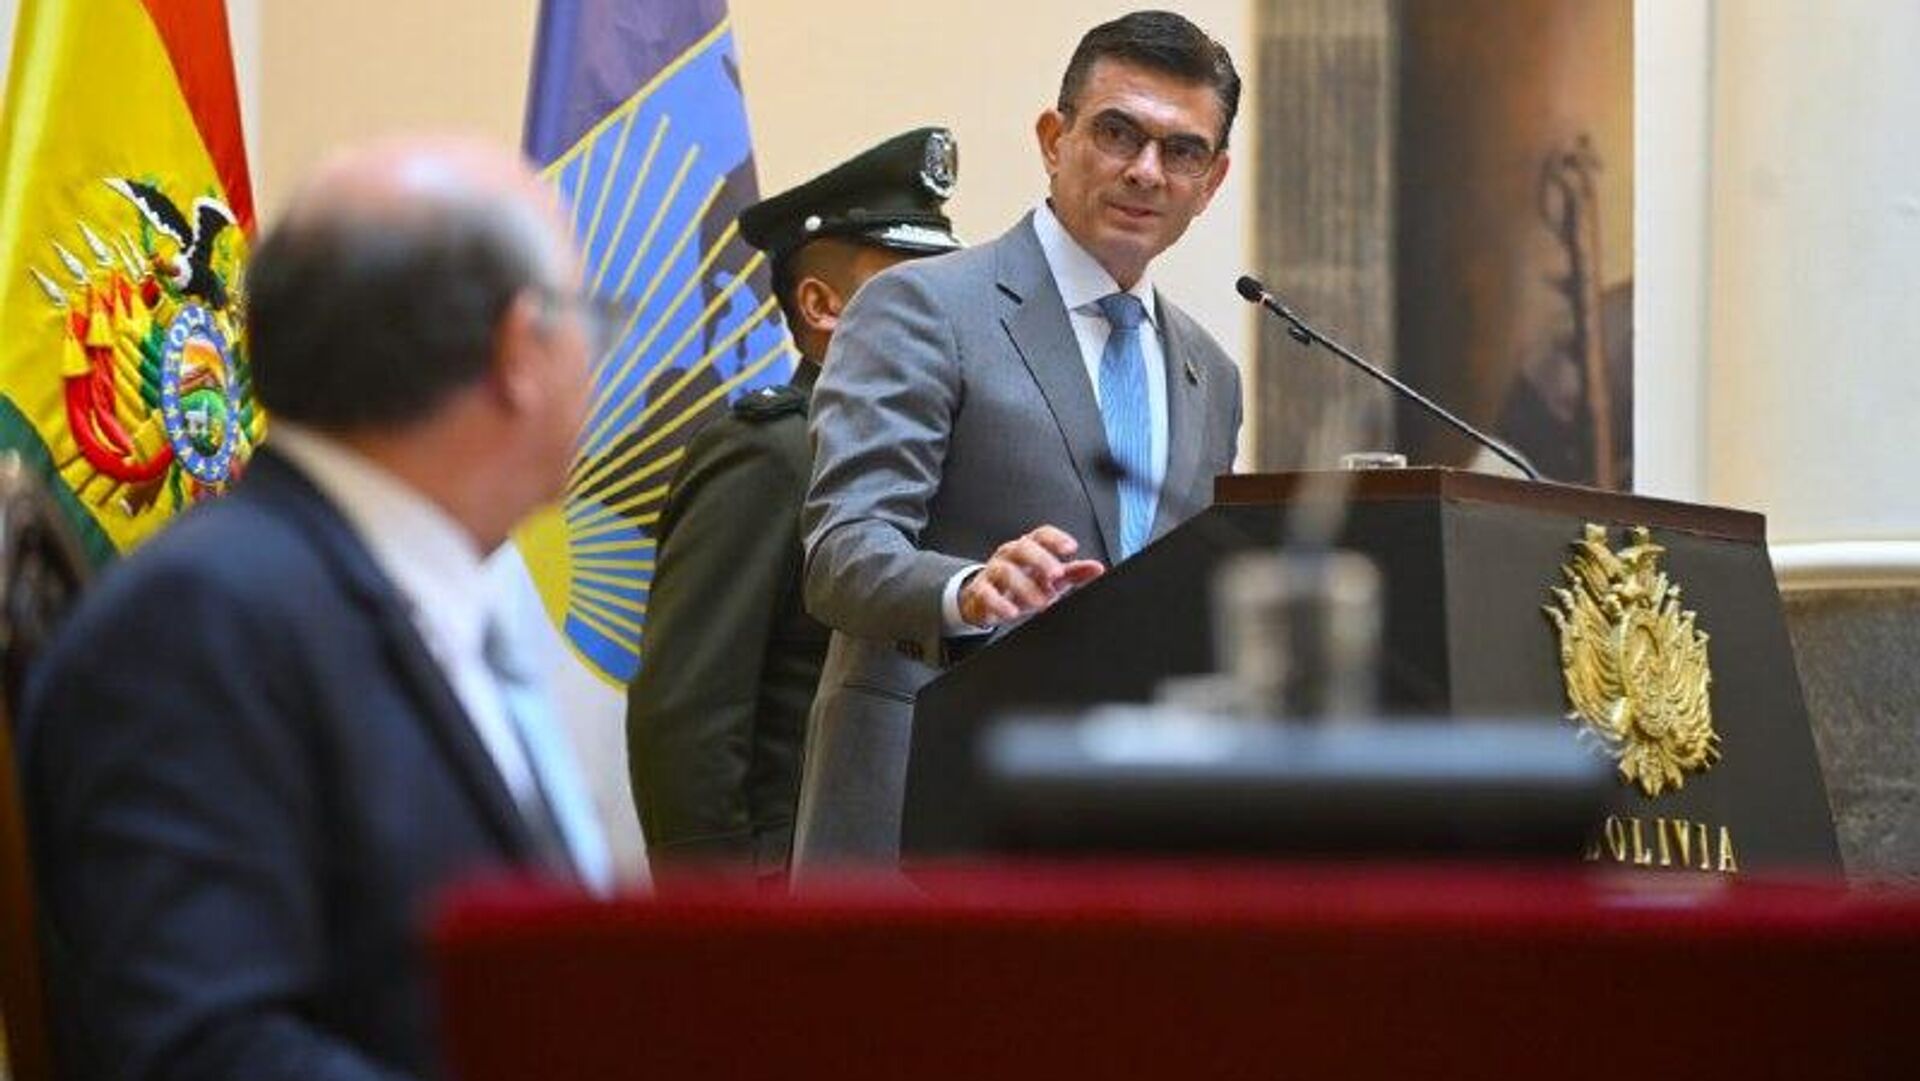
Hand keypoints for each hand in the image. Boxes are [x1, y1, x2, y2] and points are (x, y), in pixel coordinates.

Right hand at [958, 525, 1103, 629]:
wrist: (987, 599)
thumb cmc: (1023, 583)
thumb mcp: (1050, 578)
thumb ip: (1074, 572)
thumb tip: (1097, 568)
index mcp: (1028, 547)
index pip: (1041, 535)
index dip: (1055, 539)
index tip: (1071, 548)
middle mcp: (1009, 554)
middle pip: (1023, 548)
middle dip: (1041, 560)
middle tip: (1056, 576)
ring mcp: (993, 571)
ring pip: (1005, 571)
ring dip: (1024, 586)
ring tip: (1041, 602)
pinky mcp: (980, 591)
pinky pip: (986, 593)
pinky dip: (999, 603)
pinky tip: (1012, 612)